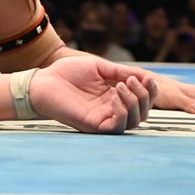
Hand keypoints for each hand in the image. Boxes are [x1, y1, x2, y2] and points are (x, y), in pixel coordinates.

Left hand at [29, 56, 157, 133]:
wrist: (44, 80)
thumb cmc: (67, 72)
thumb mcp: (99, 67)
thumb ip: (121, 72)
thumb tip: (146, 76)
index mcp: (115, 96)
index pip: (143, 100)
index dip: (150, 91)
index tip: (148, 78)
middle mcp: (112, 109)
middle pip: (142, 113)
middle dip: (144, 96)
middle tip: (129, 81)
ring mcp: (104, 119)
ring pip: (133, 122)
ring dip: (133, 103)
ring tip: (120, 86)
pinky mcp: (94, 126)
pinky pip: (117, 127)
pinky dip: (122, 113)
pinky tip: (114, 98)